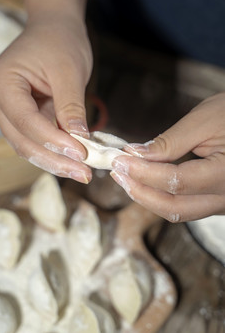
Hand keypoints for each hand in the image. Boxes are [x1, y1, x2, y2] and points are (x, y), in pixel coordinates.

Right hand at [0, 13, 92, 183]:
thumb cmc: (60, 41)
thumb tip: (80, 141)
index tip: (82, 154)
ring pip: (26, 146)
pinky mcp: (17, 116)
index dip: (54, 142)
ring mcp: (3, 110)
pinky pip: (33, 140)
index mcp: (1, 82)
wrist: (53, 28)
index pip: (27, 122)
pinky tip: (73, 161)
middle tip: (84, 174)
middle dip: (55, 160)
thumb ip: (71, 107)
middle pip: (23, 140)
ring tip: (81, 171)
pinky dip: (53, 151)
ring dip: (54, 160)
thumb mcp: (70, 71)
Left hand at [111, 93, 224, 221]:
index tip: (120, 160)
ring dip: (148, 197)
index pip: (178, 182)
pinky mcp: (216, 200)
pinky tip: (144, 181)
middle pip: (175, 208)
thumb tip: (136, 155)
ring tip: (125, 177)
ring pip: (179, 212)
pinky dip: (161, 196)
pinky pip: (185, 206)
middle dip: (141, 192)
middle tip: (117, 172)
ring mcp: (223, 202)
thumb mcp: (205, 120)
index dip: (144, 173)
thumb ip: (171, 142)